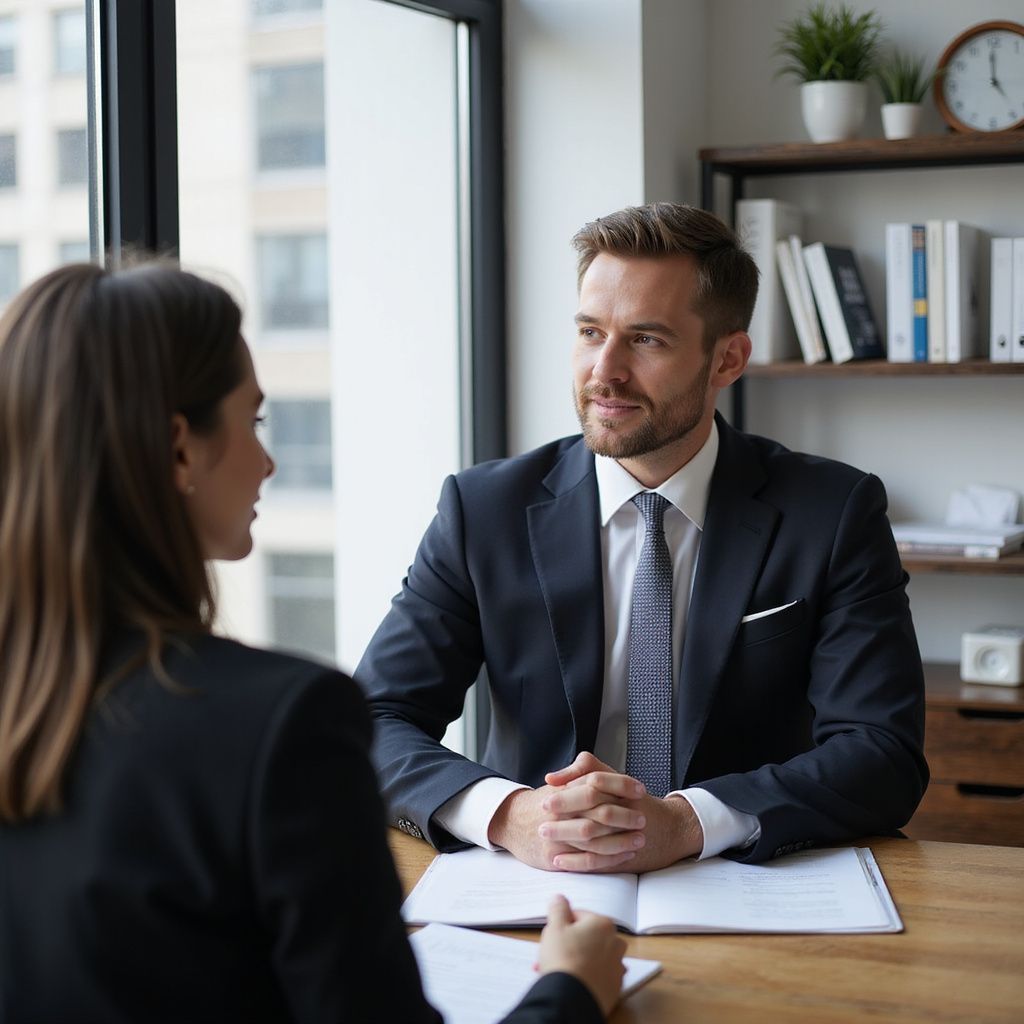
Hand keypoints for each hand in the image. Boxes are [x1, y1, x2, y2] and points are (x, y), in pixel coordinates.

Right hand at [488, 786, 639, 871]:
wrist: (510, 822)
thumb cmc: (542, 803)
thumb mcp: (558, 784)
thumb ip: (579, 774)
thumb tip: (604, 774)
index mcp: (565, 789)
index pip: (597, 782)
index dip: (622, 785)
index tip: (640, 790)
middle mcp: (561, 811)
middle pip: (599, 812)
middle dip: (625, 816)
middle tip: (643, 818)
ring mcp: (557, 835)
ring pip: (595, 839)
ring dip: (621, 840)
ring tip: (639, 840)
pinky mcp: (555, 856)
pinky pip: (586, 860)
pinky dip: (608, 859)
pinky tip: (624, 856)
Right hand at [537, 895, 625, 1016]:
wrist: (572, 998)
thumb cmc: (563, 959)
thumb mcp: (554, 926)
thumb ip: (558, 908)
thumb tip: (560, 898)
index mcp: (603, 924)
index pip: (578, 916)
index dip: (562, 925)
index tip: (553, 936)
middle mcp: (615, 942)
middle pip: (588, 937)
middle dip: (570, 944)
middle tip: (553, 953)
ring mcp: (616, 966)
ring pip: (593, 956)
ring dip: (578, 959)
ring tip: (560, 969)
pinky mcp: (614, 987)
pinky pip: (598, 975)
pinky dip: (587, 976)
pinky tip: (573, 980)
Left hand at [541, 753, 703, 872]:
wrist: (671, 829)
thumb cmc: (636, 802)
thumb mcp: (615, 779)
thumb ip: (587, 769)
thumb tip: (552, 778)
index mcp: (623, 788)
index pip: (594, 782)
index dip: (570, 788)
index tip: (546, 795)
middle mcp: (626, 808)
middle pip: (592, 807)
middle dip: (564, 813)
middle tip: (541, 818)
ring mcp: (627, 833)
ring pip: (594, 835)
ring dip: (565, 836)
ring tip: (543, 836)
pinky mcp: (624, 855)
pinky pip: (599, 860)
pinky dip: (577, 861)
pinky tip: (558, 860)